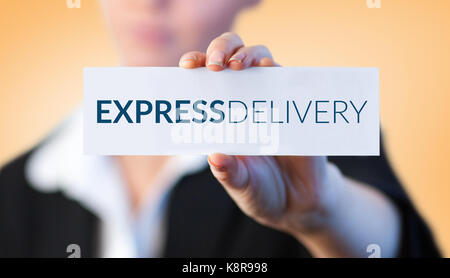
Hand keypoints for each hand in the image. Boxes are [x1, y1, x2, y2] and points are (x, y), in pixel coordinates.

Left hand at [178, 32, 342, 234]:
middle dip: (220, 49)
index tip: (186, 67)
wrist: (298, 203)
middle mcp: (245, 102)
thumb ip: (229, 173)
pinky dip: (277, 71)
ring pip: (260, 58)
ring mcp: (271, 100)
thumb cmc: (261, 190)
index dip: (196, 65)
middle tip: (213, 65)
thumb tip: (215, 157)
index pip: (206, 81)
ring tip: (237, 66)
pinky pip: (287, 80)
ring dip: (248, 55)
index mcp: (223, 117)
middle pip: (231, 57)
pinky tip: (268, 70)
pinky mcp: (295, 106)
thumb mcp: (241, 184)